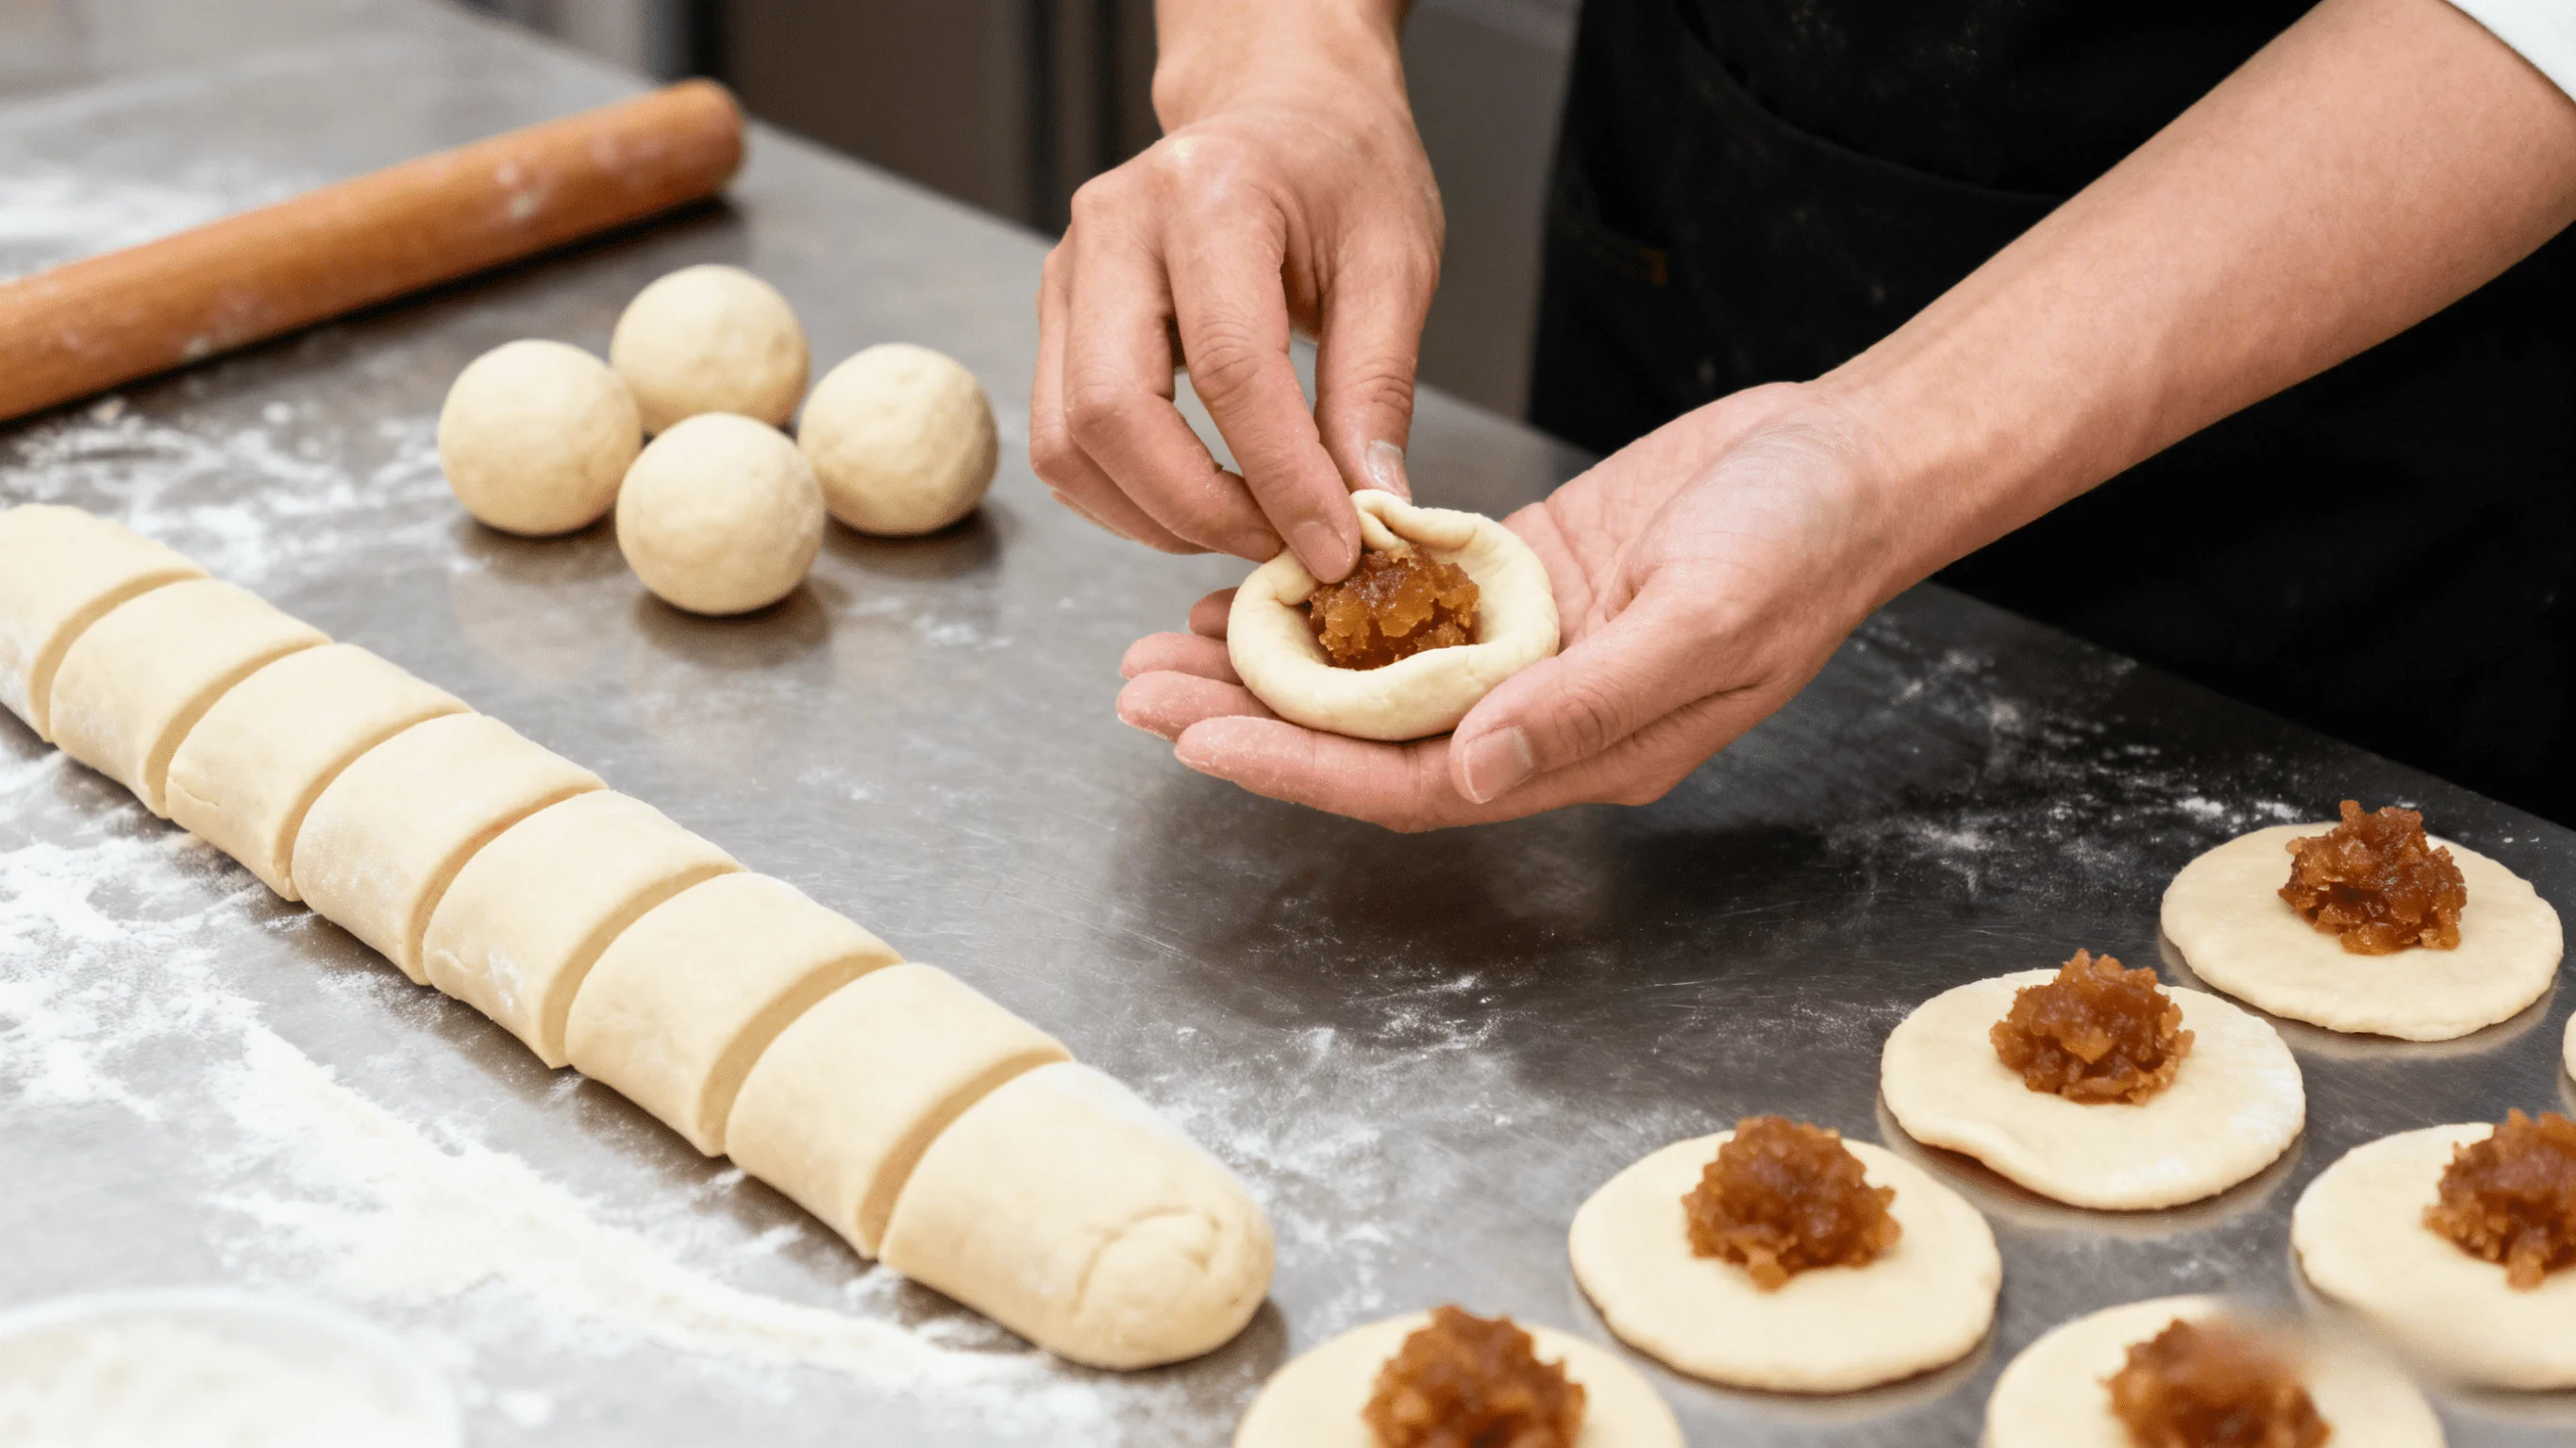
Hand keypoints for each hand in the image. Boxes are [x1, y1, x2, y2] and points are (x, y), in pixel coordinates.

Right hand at [1029, 2, 1440, 582]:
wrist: (1276, 109)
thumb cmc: (1340, 169)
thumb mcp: (1394, 259)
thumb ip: (1378, 386)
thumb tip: (1373, 508)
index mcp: (1207, 196)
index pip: (1229, 368)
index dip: (1283, 479)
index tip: (1336, 548)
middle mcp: (1113, 230)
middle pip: (1114, 414)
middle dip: (1199, 511)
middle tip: (1282, 549)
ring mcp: (1067, 275)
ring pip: (1069, 444)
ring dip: (1156, 518)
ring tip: (1248, 530)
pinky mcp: (1056, 320)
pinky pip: (1064, 443)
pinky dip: (1128, 500)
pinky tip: (1201, 503)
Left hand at [1115, 384, 1925, 828]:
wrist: (1855, 460)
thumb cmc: (1805, 545)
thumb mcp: (1706, 620)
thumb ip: (1589, 700)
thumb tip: (1472, 766)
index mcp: (1579, 750)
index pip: (1408, 783)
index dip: (1297, 765)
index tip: (1197, 740)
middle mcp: (1538, 714)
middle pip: (1364, 736)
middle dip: (1249, 718)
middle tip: (1137, 691)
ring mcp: (1528, 647)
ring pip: (1371, 671)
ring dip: (1271, 658)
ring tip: (1165, 643)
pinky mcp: (1527, 577)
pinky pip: (1405, 599)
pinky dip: (1331, 589)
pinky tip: (1260, 573)